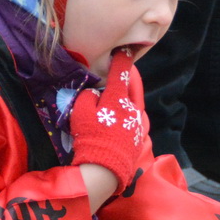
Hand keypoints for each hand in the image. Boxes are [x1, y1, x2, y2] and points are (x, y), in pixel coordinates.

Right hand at [68, 50, 149, 202]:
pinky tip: (116, 127)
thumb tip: (95, 93)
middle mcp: (132, 108)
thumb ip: (87, 97)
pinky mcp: (138, 136)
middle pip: (130, 89)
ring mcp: (137, 123)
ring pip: (131, 106)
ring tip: (113, 110)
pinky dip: (125, 119)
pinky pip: (132, 121)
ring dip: (124, 103)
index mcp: (118, 99)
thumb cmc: (91, 137)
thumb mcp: (80, 112)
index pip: (121, 73)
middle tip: (119, 80)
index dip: (122, 59)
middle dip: (125, 83)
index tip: (123, 51)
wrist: (105, 168)